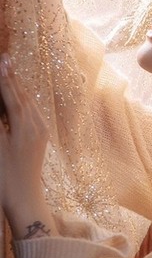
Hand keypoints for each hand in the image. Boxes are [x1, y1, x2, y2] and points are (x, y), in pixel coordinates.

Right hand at [0, 54, 53, 238]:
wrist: (25, 199)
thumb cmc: (5, 176)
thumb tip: (1, 102)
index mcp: (24, 125)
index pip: (12, 95)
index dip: (4, 77)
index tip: (1, 59)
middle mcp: (36, 125)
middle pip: (22, 95)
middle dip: (11, 78)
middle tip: (5, 58)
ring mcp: (41, 132)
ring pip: (29, 103)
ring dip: (18, 88)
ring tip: (10, 71)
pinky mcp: (40, 139)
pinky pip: (32, 113)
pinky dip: (23, 101)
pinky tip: (19, 97)